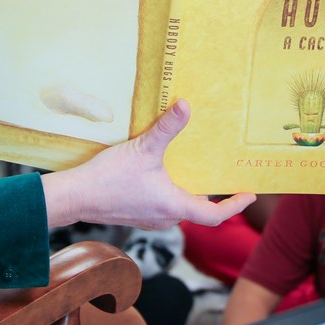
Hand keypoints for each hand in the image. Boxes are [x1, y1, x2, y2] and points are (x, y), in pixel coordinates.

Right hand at [41, 99, 255, 229]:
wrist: (75, 196)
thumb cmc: (109, 178)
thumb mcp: (143, 149)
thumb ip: (167, 128)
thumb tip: (186, 106)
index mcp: (174, 205)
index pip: (215, 215)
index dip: (235, 205)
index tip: (249, 194)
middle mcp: (165, 217)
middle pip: (198, 208)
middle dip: (211, 194)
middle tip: (224, 175)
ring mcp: (150, 218)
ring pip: (179, 206)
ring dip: (189, 191)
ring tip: (197, 170)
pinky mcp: (136, 213)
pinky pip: (163, 205)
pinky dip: (171, 192)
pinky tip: (165, 173)